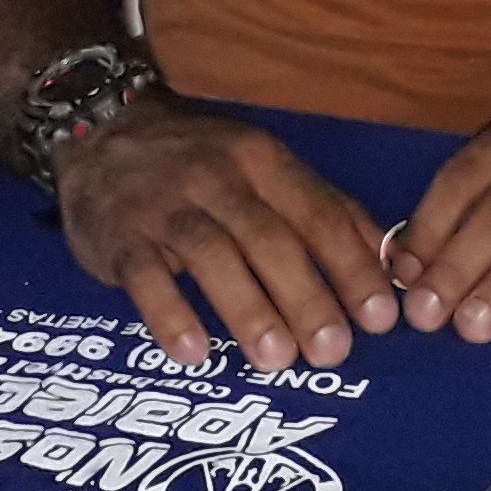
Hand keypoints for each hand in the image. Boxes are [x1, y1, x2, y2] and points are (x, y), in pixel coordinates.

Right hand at [53, 97, 398, 373]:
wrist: (102, 131)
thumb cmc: (201, 163)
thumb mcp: (266, 167)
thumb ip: (323, 209)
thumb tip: (387, 260)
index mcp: (265, 162)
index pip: (318, 216)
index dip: (351, 267)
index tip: (380, 317)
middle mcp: (219, 178)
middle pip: (270, 239)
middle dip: (307, 297)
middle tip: (333, 351)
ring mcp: (165, 206)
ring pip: (213, 255)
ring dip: (248, 308)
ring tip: (277, 359)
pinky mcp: (120, 236)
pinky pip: (145, 276)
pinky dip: (169, 313)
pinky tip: (193, 352)